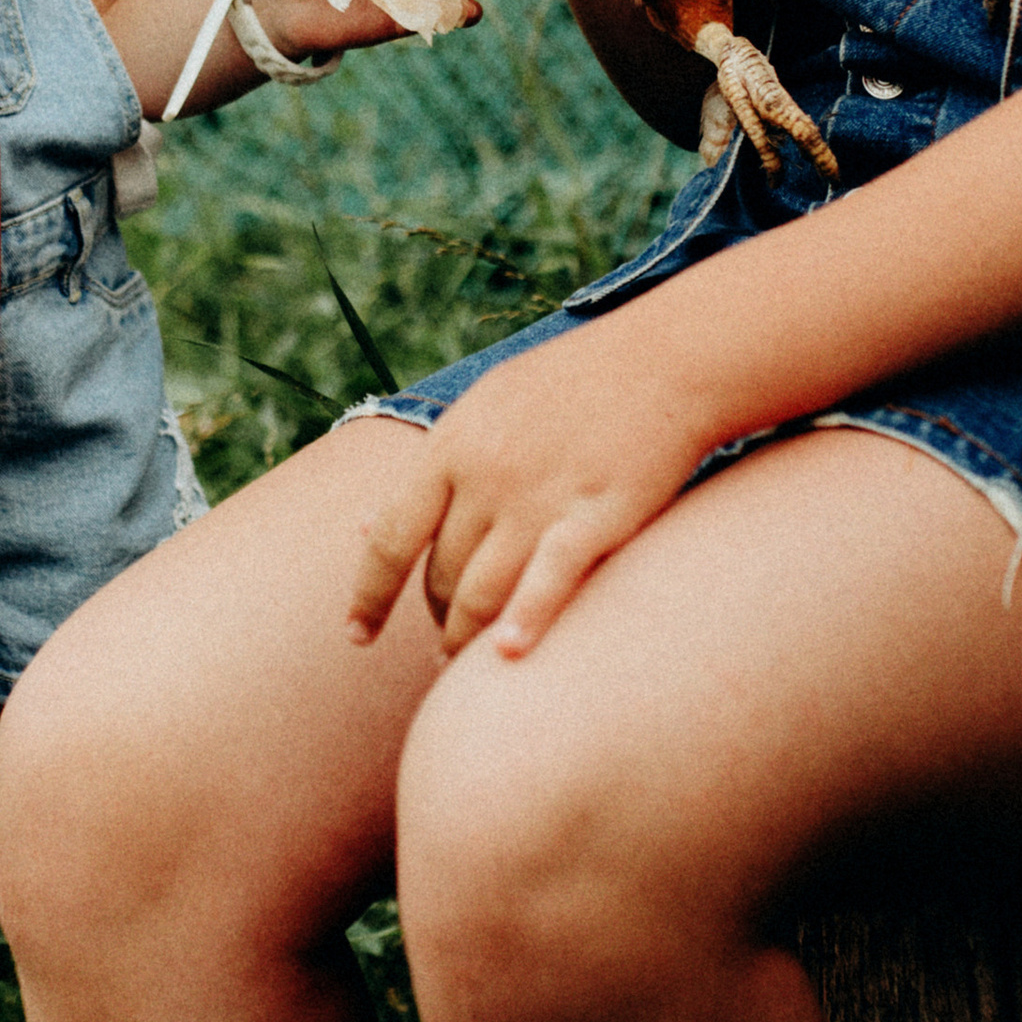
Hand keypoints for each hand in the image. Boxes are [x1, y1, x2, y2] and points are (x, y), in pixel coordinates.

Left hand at [346, 309, 712, 660]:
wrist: (665, 358)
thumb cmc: (571, 384)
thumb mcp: (484, 407)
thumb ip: (431, 469)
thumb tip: (362, 526)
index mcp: (451, 446)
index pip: (390, 539)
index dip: (368, 595)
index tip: (357, 635)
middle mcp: (486, 476)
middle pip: (441, 575)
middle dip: (437, 617)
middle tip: (447, 638)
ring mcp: (540, 497)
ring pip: (483, 593)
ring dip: (467, 638)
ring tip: (468, 663)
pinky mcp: (596, 517)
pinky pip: (549, 581)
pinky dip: (524, 622)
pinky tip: (509, 654)